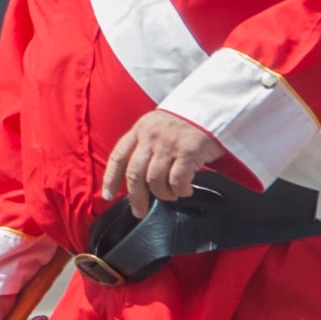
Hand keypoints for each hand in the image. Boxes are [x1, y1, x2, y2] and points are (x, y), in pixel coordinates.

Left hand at [102, 110, 222, 218]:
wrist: (212, 107)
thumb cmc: (185, 121)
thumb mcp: (158, 126)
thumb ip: (145, 145)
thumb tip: (137, 180)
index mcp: (140, 129)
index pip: (119, 156)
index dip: (110, 179)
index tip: (108, 196)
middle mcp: (151, 136)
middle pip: (135, 174)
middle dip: (136, 198)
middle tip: (140, 211)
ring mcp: (169, 144)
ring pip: (155, 181)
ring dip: (163, 194)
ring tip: (171, 195)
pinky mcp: (188, 152)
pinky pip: (177, 181)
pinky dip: (180, 191)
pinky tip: (186, 190)